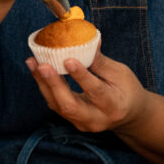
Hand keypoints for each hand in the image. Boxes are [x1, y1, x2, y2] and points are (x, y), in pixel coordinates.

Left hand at [26, 48, 149, 134]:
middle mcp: (97, 119)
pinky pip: (55, 104)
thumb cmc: (127, 90)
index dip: (81, 76)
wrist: (130, 115)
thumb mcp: (120, 73)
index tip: (68, 60)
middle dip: (54, 84)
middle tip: (42, 65)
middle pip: (70, 105)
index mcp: (114, 106)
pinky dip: (45, 86)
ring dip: (43, 83)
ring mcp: (83, 123)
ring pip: (58, 106)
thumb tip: (89, 40)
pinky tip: (37, 70)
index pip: (96, 92)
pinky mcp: (73, 121)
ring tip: (33, 62)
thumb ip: (100, 61)